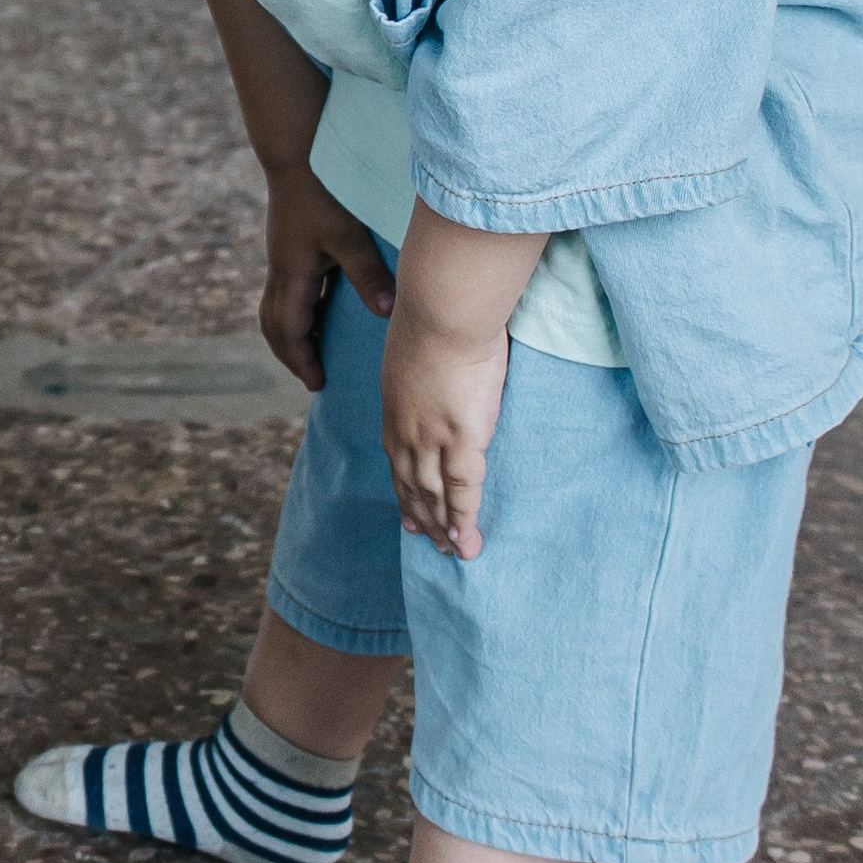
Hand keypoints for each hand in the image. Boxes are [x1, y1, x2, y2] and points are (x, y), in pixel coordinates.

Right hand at [259, 168, 394, 392]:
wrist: (295, 154)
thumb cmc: (323, 193)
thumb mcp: (349, 236)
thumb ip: (368, 274)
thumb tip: (387, 314)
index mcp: (293, 275)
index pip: (290, 331)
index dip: (302, 360)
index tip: (317, 384)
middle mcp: (281, 270)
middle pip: (274, 325)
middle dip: (291, 354)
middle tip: (313, 376)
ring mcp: (282, 257)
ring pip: (275, 308)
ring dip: (291, 334)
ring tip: (313, 350)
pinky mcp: (288, 245)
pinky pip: (285, 291)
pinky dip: (298, 311)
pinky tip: (318, 310)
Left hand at [380, 297, 509, 557]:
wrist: (443, 309)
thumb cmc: (435, 316)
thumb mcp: (414, 351)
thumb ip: (422, 373)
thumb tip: (436, 373)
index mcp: (394, 410)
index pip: (398, 460)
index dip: (405, 491)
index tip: (409, 516)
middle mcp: (406, 432)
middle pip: (412, 485)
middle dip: (422, 517)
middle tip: (430, 543)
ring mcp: (431, 439)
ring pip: (434, 495)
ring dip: (443, 528)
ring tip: (453, 553)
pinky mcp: (461, 439)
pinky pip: (463, 491)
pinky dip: (463, 519)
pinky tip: (468, 541)